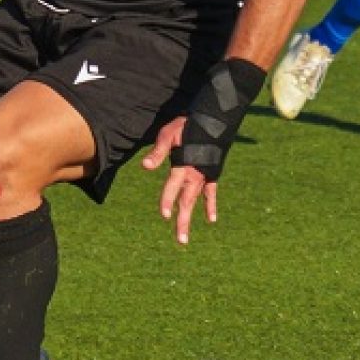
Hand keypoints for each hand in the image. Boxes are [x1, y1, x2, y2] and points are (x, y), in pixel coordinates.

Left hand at [143, 116, 217, 244]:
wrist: (214, 119)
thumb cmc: (187, 125)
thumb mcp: (169, 134)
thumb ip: (159, 152)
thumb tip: (145, 166)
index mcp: (184, 165)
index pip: (173, 187)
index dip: (168, 200)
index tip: (164, 215)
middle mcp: (195, 174)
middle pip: (186, 201)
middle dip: (182, 220)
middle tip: (181, 240)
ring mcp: (204, 175)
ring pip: (196, 201)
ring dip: (190, 218)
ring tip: (185, 237)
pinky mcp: (212, 173)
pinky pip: (211, 192)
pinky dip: (210, 205)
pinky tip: (211, 219)